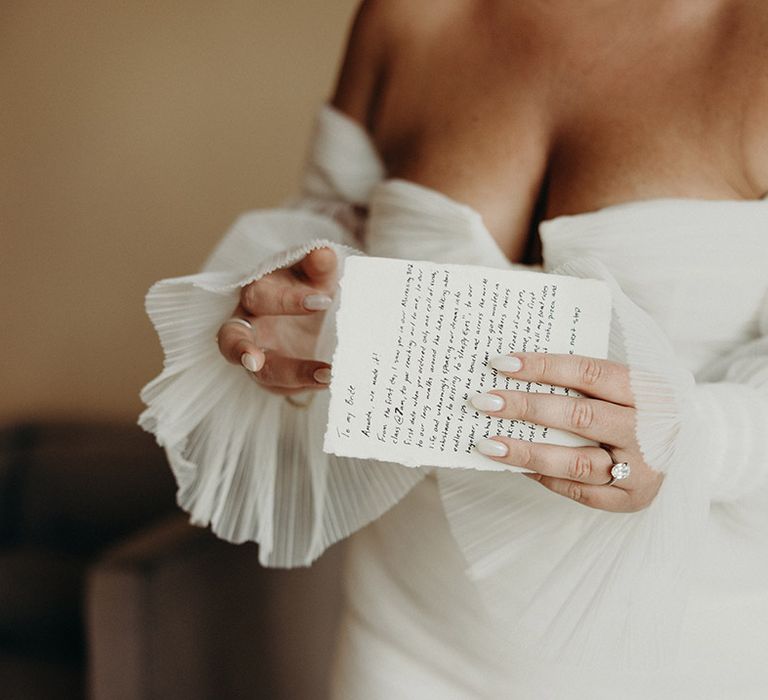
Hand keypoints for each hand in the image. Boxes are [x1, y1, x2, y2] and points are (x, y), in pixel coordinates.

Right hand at [215, 247, 336, 395]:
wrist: (317, 310)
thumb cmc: (308, 285)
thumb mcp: (315, 273)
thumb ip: (319, 264)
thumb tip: (323, 252)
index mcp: (255, 293)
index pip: (260, 295)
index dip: (288, 300)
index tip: (324, 301)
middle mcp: (247, 326)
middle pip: (232, 340)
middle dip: (241, 350)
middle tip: (254, 360)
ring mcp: (258, 355)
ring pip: (261, 371)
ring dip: (292, 375)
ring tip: (326, 376)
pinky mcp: (274, 377)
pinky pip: (284, 386)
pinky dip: (306, 384)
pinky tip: (331, 380)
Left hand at [470, 352, 663, 511]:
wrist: (695, 448)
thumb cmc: (641, 408)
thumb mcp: (627, 386)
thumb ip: (583, 381)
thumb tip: (514, 376)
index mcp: (646, 390)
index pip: (588, 372)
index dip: (542, 366)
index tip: (501, 363)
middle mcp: (647, 429)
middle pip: (578, 416)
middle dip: (524, 407)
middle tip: (483, 401)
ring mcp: (642, 469)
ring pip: (575, 462)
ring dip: (525, 452)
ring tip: (487, 443)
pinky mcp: (632, 500)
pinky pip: (579, 491)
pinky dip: (543, 477)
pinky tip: (515, 465)